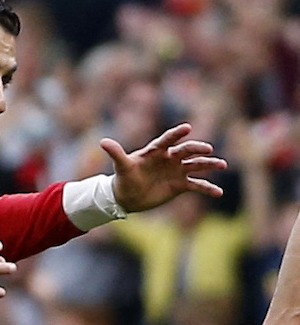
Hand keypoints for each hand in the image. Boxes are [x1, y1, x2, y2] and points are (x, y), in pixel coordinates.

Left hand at [102, 123, 225, 212]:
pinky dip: (208, 188)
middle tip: (208, 149)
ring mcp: (177, 171)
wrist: (127, 196)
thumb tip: (102, 141)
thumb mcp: (121, 166)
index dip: (176, 134)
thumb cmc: (124, 178)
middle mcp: (170, 158)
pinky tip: (219, 192)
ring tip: (222, 165)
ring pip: (196, 165)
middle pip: (186, 151)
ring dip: (209, 164)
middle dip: (197, 149)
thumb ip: (116, 153)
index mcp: (156, 151)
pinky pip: (197, 185)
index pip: (167, 139)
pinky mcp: (180, 185)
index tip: (187, 128)